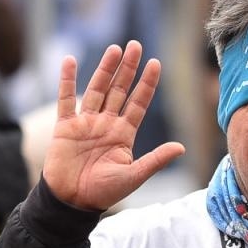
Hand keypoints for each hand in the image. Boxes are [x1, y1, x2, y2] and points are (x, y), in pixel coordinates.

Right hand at [43, 40, 183, 212]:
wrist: (72, 202)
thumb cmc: (102, 192)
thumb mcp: (133, 176)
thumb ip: (155, 160)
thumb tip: (182, 148)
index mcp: (123, 134)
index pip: (138, 103)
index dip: (146, 84)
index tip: (155, 64)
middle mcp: (106, 124)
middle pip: (118, 90)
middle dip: (127, 69)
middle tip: (135, 46)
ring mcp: (86, 122)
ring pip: (96, 89)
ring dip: (105, 69)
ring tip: (114, 49)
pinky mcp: (65, 126)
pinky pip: (65, 99)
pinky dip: (67, 80)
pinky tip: (69, 60)